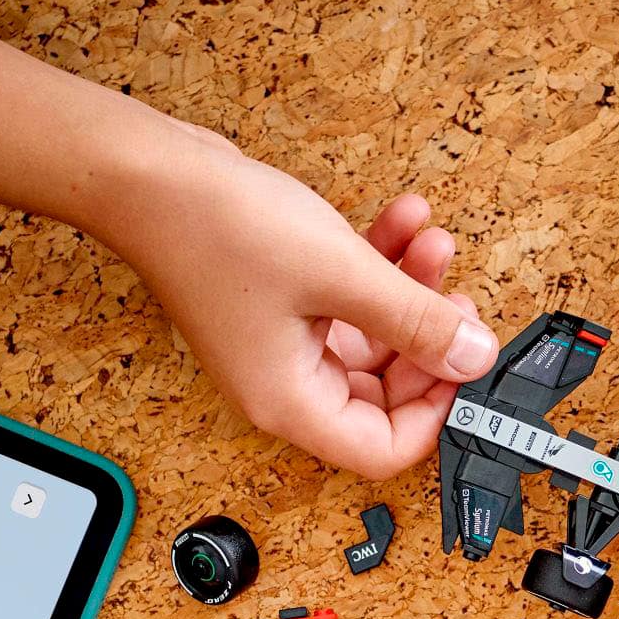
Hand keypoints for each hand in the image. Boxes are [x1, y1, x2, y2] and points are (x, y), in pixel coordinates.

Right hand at [103, 127, 497, 479]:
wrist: (143, 170)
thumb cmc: (216, 226)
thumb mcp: (342, 275)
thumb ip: (418, 321)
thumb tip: (475, 356)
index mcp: (291, 403)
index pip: (383, 448)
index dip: (435, 413)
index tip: (464, 365)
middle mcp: (285, 385)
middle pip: (386, 393)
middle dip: (430, 339)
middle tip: (459, 297)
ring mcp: (283, 345)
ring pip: (374, 338)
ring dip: (411, 290)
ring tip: (432, 241)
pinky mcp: (284, 305)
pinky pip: (350, 302)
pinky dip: (380, 267)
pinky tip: (403, 221)